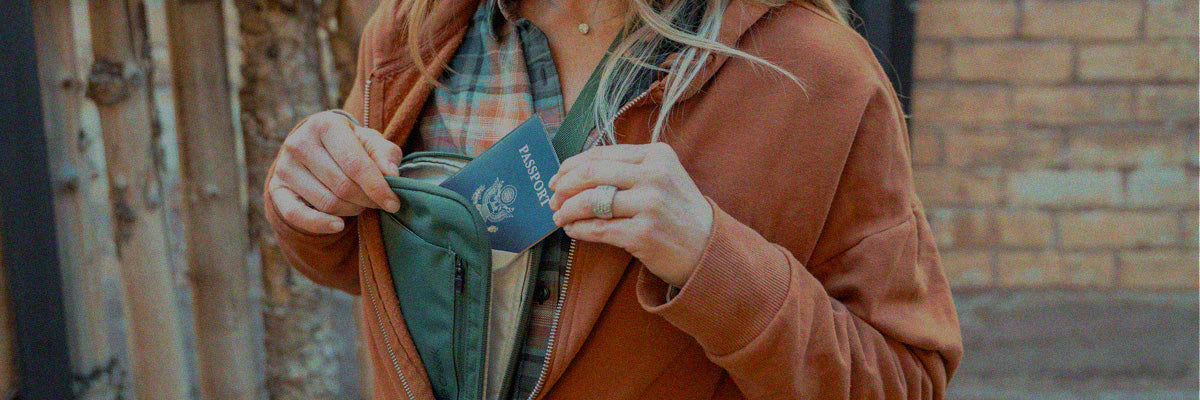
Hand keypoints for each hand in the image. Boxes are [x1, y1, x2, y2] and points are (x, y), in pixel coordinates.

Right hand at [268, 110, 402, 233]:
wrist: (317, 149)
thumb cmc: (350, 146)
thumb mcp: (370, 142)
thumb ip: (385, 155)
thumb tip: (391, 175)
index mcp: (324, 125)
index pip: (355, 164)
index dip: (378, 188)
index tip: (394, 203)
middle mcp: (298, 143)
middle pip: (343, 186)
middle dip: (366, 200)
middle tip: (377, 203)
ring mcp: (284, 167)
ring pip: (327, 203)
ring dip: (351, 210)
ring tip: (360, 204)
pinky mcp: (276, 189)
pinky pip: (297, 215)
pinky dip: (320, 224)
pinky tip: (338, 225)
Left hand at [548, 143, 712, 286]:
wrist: (709, 249)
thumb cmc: (679, 213)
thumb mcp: (664, 177)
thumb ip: (628, 168)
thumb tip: (577, 171)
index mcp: (657, 155)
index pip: (601, 154)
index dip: (571, 166)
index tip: (557, 178)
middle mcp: (654, 176)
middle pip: (591, 174)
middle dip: (564, 187)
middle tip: (552, 199)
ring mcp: (650, 205)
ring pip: (590, 202)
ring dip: (566, 210)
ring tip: (559, 217)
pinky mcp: (643, 235)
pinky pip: (597, 229)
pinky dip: (579, 229)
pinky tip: (573, 230)